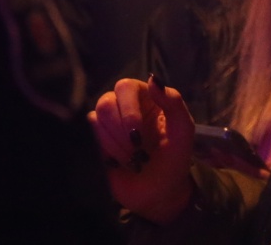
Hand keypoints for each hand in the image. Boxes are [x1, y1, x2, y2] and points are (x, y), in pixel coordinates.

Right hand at [89, 77, 197, 223]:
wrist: (160, 192)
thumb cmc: (175, 157)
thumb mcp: (183, 129)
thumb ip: (173, 101)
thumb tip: (153, 79)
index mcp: (146, 97)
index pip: (125, 87)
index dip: (128, 109)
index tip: (138, 132)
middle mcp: (123, 107)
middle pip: (106, 102)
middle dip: (121, 130)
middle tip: (137, 148)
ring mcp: (106, 126)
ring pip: (95, 120)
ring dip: (115, 144)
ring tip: (133, 159)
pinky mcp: (93, 144)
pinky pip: (87, 137)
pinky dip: (104, 151)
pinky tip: (117, 163)